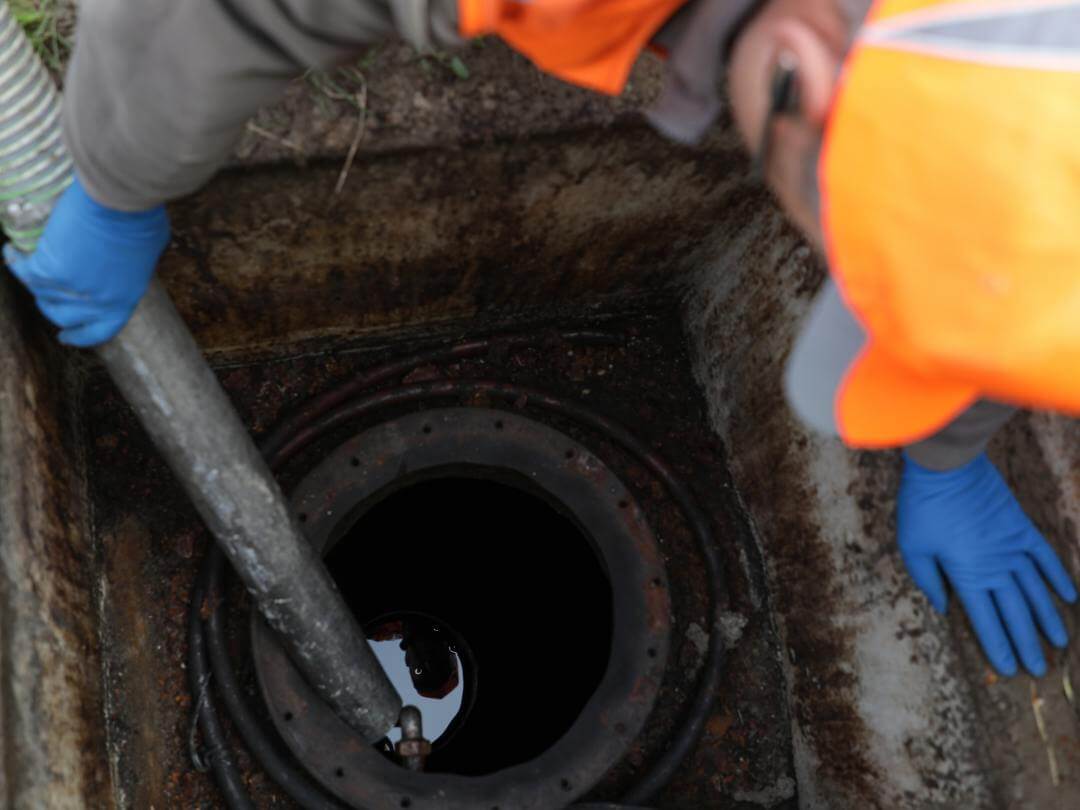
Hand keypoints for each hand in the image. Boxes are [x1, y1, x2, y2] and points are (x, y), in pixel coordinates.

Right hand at [3, 175, 168, 346]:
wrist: (119, 202)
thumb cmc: (140, 219)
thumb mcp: (149, 253)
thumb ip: (133, 267)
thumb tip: (124, 265)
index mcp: (124, 301)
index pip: (100, 331)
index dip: (81, 337)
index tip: (66, 336)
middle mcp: (97, 302)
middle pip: (64, 316)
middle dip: (53, 308)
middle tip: (46, 295)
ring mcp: (71, 288)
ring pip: (42, 295)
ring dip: (35, 284)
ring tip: (29, 266)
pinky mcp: (49, 270)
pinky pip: (25, 271)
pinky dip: (16, 261)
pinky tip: (12, 251)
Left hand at [898, 452, 1077, 675]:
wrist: (947, 467)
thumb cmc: (923, 507)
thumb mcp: (913, 547)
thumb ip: (928, 581)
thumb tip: (943, 608)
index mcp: (967, 575)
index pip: (986, 620)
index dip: (998, 646)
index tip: (1009, 668)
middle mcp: (996, 566)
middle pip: (1015, 612)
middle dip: (1027, 643)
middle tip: (1039, 668)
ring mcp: (1012, 547)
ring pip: (1036, 590)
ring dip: (1047, 618)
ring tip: (1059, 642)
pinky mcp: (1021, 527)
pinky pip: (1045, 557)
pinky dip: (1058, 577)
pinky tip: (1069, 596)